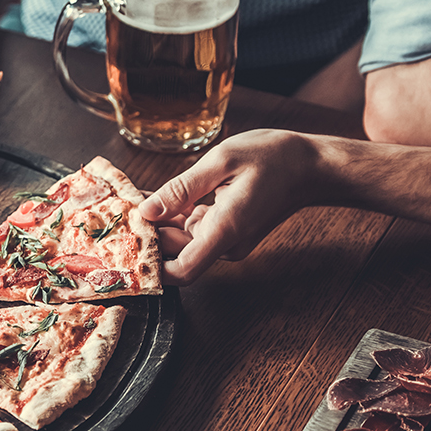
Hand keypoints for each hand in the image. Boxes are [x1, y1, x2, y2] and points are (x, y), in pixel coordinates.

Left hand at [138, 130, 324, 285]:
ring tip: (132, 195)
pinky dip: (174, 214)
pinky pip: (192, 228)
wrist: (312, 166)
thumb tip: (148, 210)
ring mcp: (227, 239)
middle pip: (174, 252)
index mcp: (225, 230)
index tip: (129, 246)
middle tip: (119, 206)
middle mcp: (226, 243)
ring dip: (158, 221)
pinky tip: (157, 195)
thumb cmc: (274, 158)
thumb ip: (181, 188)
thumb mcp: (222, 160)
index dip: (153, 267)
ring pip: (180, 239)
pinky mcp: (226, 231)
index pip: (183, 271)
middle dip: (148, 232)